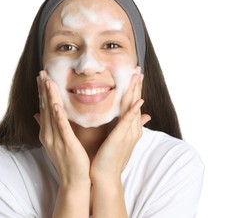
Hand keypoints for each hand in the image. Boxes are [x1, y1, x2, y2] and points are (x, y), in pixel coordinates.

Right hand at [34, 71, 90, 186]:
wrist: (74, 180)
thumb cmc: (68, 160)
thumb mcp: (55, 142)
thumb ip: (47, 127)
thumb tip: (36, 114)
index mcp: (47, 132)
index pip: (43, 108)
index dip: (42, 92)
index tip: (42, 78)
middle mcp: (48, 133)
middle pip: (44, 107)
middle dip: (43, 89)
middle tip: (42, 72)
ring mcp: (56, 138)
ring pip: (51, 113)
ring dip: (48, 96)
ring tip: (47, 80)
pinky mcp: (66, 143)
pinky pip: (61, 126)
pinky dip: (57, 114)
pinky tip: (55, 103)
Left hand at [90, 66, 150, 182]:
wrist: (105, 175)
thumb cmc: (109, 157)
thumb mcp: (119, 139)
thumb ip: (126, 126)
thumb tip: (139, 117)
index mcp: (130, 128)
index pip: (133, 104)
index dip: (134, 89)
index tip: (135, 75)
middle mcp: (132, 129)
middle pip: (135, 103)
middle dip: (137, 85)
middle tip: (138, 69)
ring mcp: (128, 133)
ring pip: (133, 108)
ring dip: (135, 92)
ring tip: (137, 77)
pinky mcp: (120, 138)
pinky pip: (127, 122)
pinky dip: (133, 111)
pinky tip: (138, 101)